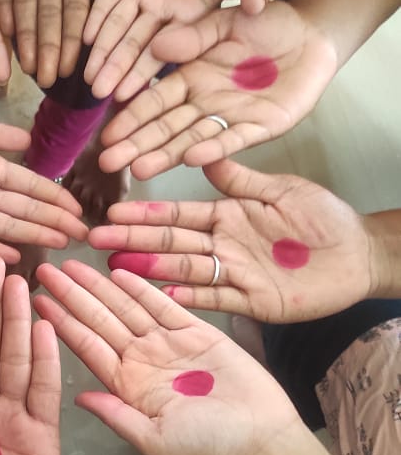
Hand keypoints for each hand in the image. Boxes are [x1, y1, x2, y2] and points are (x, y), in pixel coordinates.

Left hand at [0, 0, 113, 86]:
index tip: (73, 67)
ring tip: (25, 65)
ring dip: (25, 38)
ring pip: (25, 8)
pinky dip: (3, 5)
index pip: (76, 13)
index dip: (73, 40)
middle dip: (48, 48)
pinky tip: (5, 29)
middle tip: (46, 78)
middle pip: (49, 19)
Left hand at [35, 260, 299, 454]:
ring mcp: (167, 343)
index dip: (61, 322)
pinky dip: (142, 287)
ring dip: (99, 286)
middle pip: (99, 320)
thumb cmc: (206, 444)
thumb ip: (115, 416)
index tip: (37, 300)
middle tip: (45, 268)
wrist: (258, 437)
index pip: (86, 345)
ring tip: (73, 263)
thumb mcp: (152, 439)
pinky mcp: (197, 331)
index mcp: (126, 384)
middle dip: (72, 295)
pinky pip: (164, 304)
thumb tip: (77, 398)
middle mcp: (140, 359)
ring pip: (126, 307)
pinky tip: (119, 270)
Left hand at [83, 0, 268, 100]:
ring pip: (116, 25)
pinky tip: (87, 36)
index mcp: (186, 19)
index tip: (131, 97)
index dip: (146, 74)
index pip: (163, 52)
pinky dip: (97, 13)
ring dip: (103, 50)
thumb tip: (260, 5)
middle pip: (134, 45)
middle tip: (99, 95)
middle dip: (117, 70)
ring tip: (88, 77)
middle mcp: (158, 12)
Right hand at [89, 161, 372, 322]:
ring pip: (185, 271)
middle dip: (132, 243)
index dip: (144, 216)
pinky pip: (217, 299)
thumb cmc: (325, 219)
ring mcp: (235, 275)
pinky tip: (163, 297)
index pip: (176, 216)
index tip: (111, 214)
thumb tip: (202, 153)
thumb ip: (239, 178)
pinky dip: (191, 298)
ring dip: (150, 272)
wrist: (359, 253)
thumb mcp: (280, 190)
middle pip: (170, 245)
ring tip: (116, 271)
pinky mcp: (254, 301)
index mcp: (227, 216)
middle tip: (95, 243)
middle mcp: (223, 246)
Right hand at [98, 2, 337, 177]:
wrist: (312, 35)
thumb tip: (157, 45)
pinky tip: (192, 159)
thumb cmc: (268, 25)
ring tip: (139, 170)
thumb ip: (193, 37)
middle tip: (108, 162)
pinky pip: (234, 141)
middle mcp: (205, 104)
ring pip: (192, 140)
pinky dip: (214, 150)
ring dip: (166, 156)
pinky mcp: (261, 128)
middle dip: (137, 145)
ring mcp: (231, 119)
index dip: (131, 118)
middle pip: (166, 129)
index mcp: (191, 79)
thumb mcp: (225, 22)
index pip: (154, 102)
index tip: (107, 134)